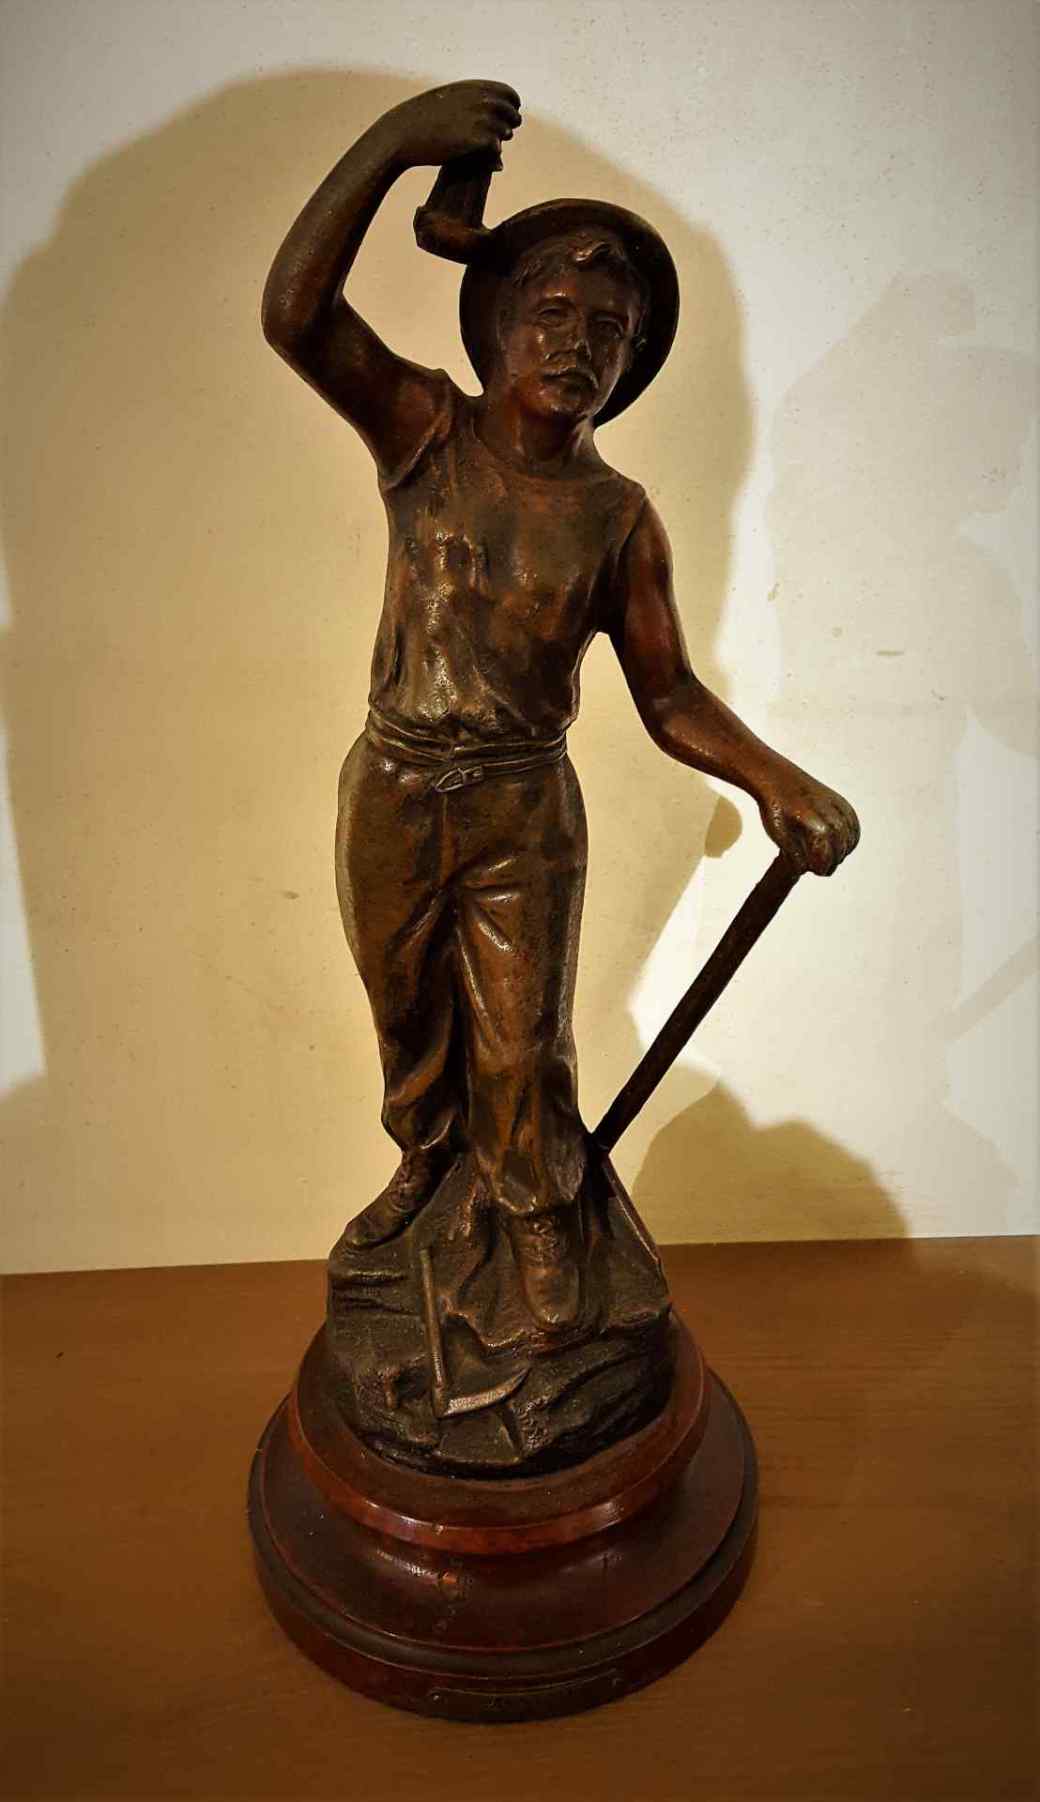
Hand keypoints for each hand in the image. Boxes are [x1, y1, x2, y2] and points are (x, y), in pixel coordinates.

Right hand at [377, 81, 521, 170]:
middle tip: (496, 139)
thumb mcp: (447, 99)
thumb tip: (487, 104)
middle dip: (508, 127)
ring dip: (497, 142)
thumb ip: (469, 100)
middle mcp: (481, 100)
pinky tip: (477, 157)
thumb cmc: (422, 119)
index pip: (510, 95)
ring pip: (505, 133)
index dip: (511, 109)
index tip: (504, 120)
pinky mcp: (475, 140)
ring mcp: (480, 119)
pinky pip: (495, 148)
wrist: (402, 134)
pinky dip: (489, 154)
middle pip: (512, 115)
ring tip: (481, 147)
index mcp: (474, 87)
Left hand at [756, 760, 859, 875]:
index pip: (827, 856)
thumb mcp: (778, 835)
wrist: (777, 779)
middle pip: (840, 849)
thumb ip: (793, 855)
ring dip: (843, 851)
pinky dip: (851, 837)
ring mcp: (838, 806)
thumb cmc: (775, 808)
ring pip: (850, 837)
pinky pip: (853, 824)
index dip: (823, 868)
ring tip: (829, 858)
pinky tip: (841, 845)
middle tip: (823, 869)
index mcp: (815, 824)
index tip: (816, 871)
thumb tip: (804, 871)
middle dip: (833, 861)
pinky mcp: (841, 801)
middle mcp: (830, 815)